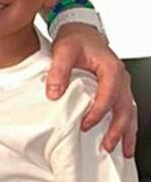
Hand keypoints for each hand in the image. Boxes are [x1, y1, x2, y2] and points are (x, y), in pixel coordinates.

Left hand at [47, 22, 136, 155]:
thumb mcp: (62, 51)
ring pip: (130, 111)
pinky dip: (127, 124)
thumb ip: (58, 72)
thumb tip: (53, 93)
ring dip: (127, 131)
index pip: (107, 96)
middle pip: (124, 108)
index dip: (97, 113)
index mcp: (110, 68)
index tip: (85, 125)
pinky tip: (124, 137)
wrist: (81, 31)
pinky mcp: (118, 88)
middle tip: (107, 146)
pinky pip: (126, 109)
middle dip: (118, 130)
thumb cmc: (75, 39)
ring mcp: (122, 84)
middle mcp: (121, 77)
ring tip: (125, 150)